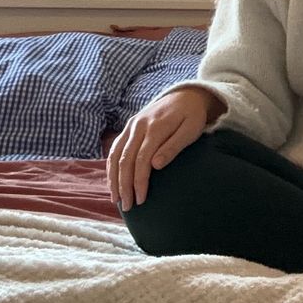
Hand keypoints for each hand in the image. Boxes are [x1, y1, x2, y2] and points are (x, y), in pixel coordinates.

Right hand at [107, 87, 220, 211]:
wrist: (185, 95)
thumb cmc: (191, 116)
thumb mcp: (190, 130)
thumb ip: (173, 146)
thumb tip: (155, 165)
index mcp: (154, 128)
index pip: (141, 160)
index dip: (139, 182)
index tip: (141, 200)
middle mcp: (138, 126)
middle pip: (125, 160)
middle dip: (124, 185)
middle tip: (127, 207)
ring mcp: (131, 125)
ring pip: (115, 155)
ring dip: (114, 178)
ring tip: (116, 199)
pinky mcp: (128, 127)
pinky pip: (115, 148)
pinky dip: (111, 166)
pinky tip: (112, 181)